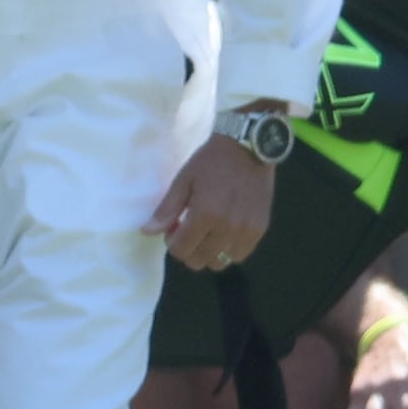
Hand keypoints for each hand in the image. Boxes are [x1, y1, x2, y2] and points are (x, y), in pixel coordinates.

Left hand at [147, 133, 276, 272]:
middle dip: (189, 249)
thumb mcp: (184, 180)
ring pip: (220, 262)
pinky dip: (229, 249)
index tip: (175, 226)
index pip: (181, 250)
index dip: (172, 242)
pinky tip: (225, 231)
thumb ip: (166, 210)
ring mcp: (246, 231)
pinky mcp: (259, 229)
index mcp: (205, 214)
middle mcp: (227, 227)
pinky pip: (240, 255)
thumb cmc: (212, 160)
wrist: (249, 146)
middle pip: (199, 260)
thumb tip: (148, 232)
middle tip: (190, 228)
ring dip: (209, 252)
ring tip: (208, 231)